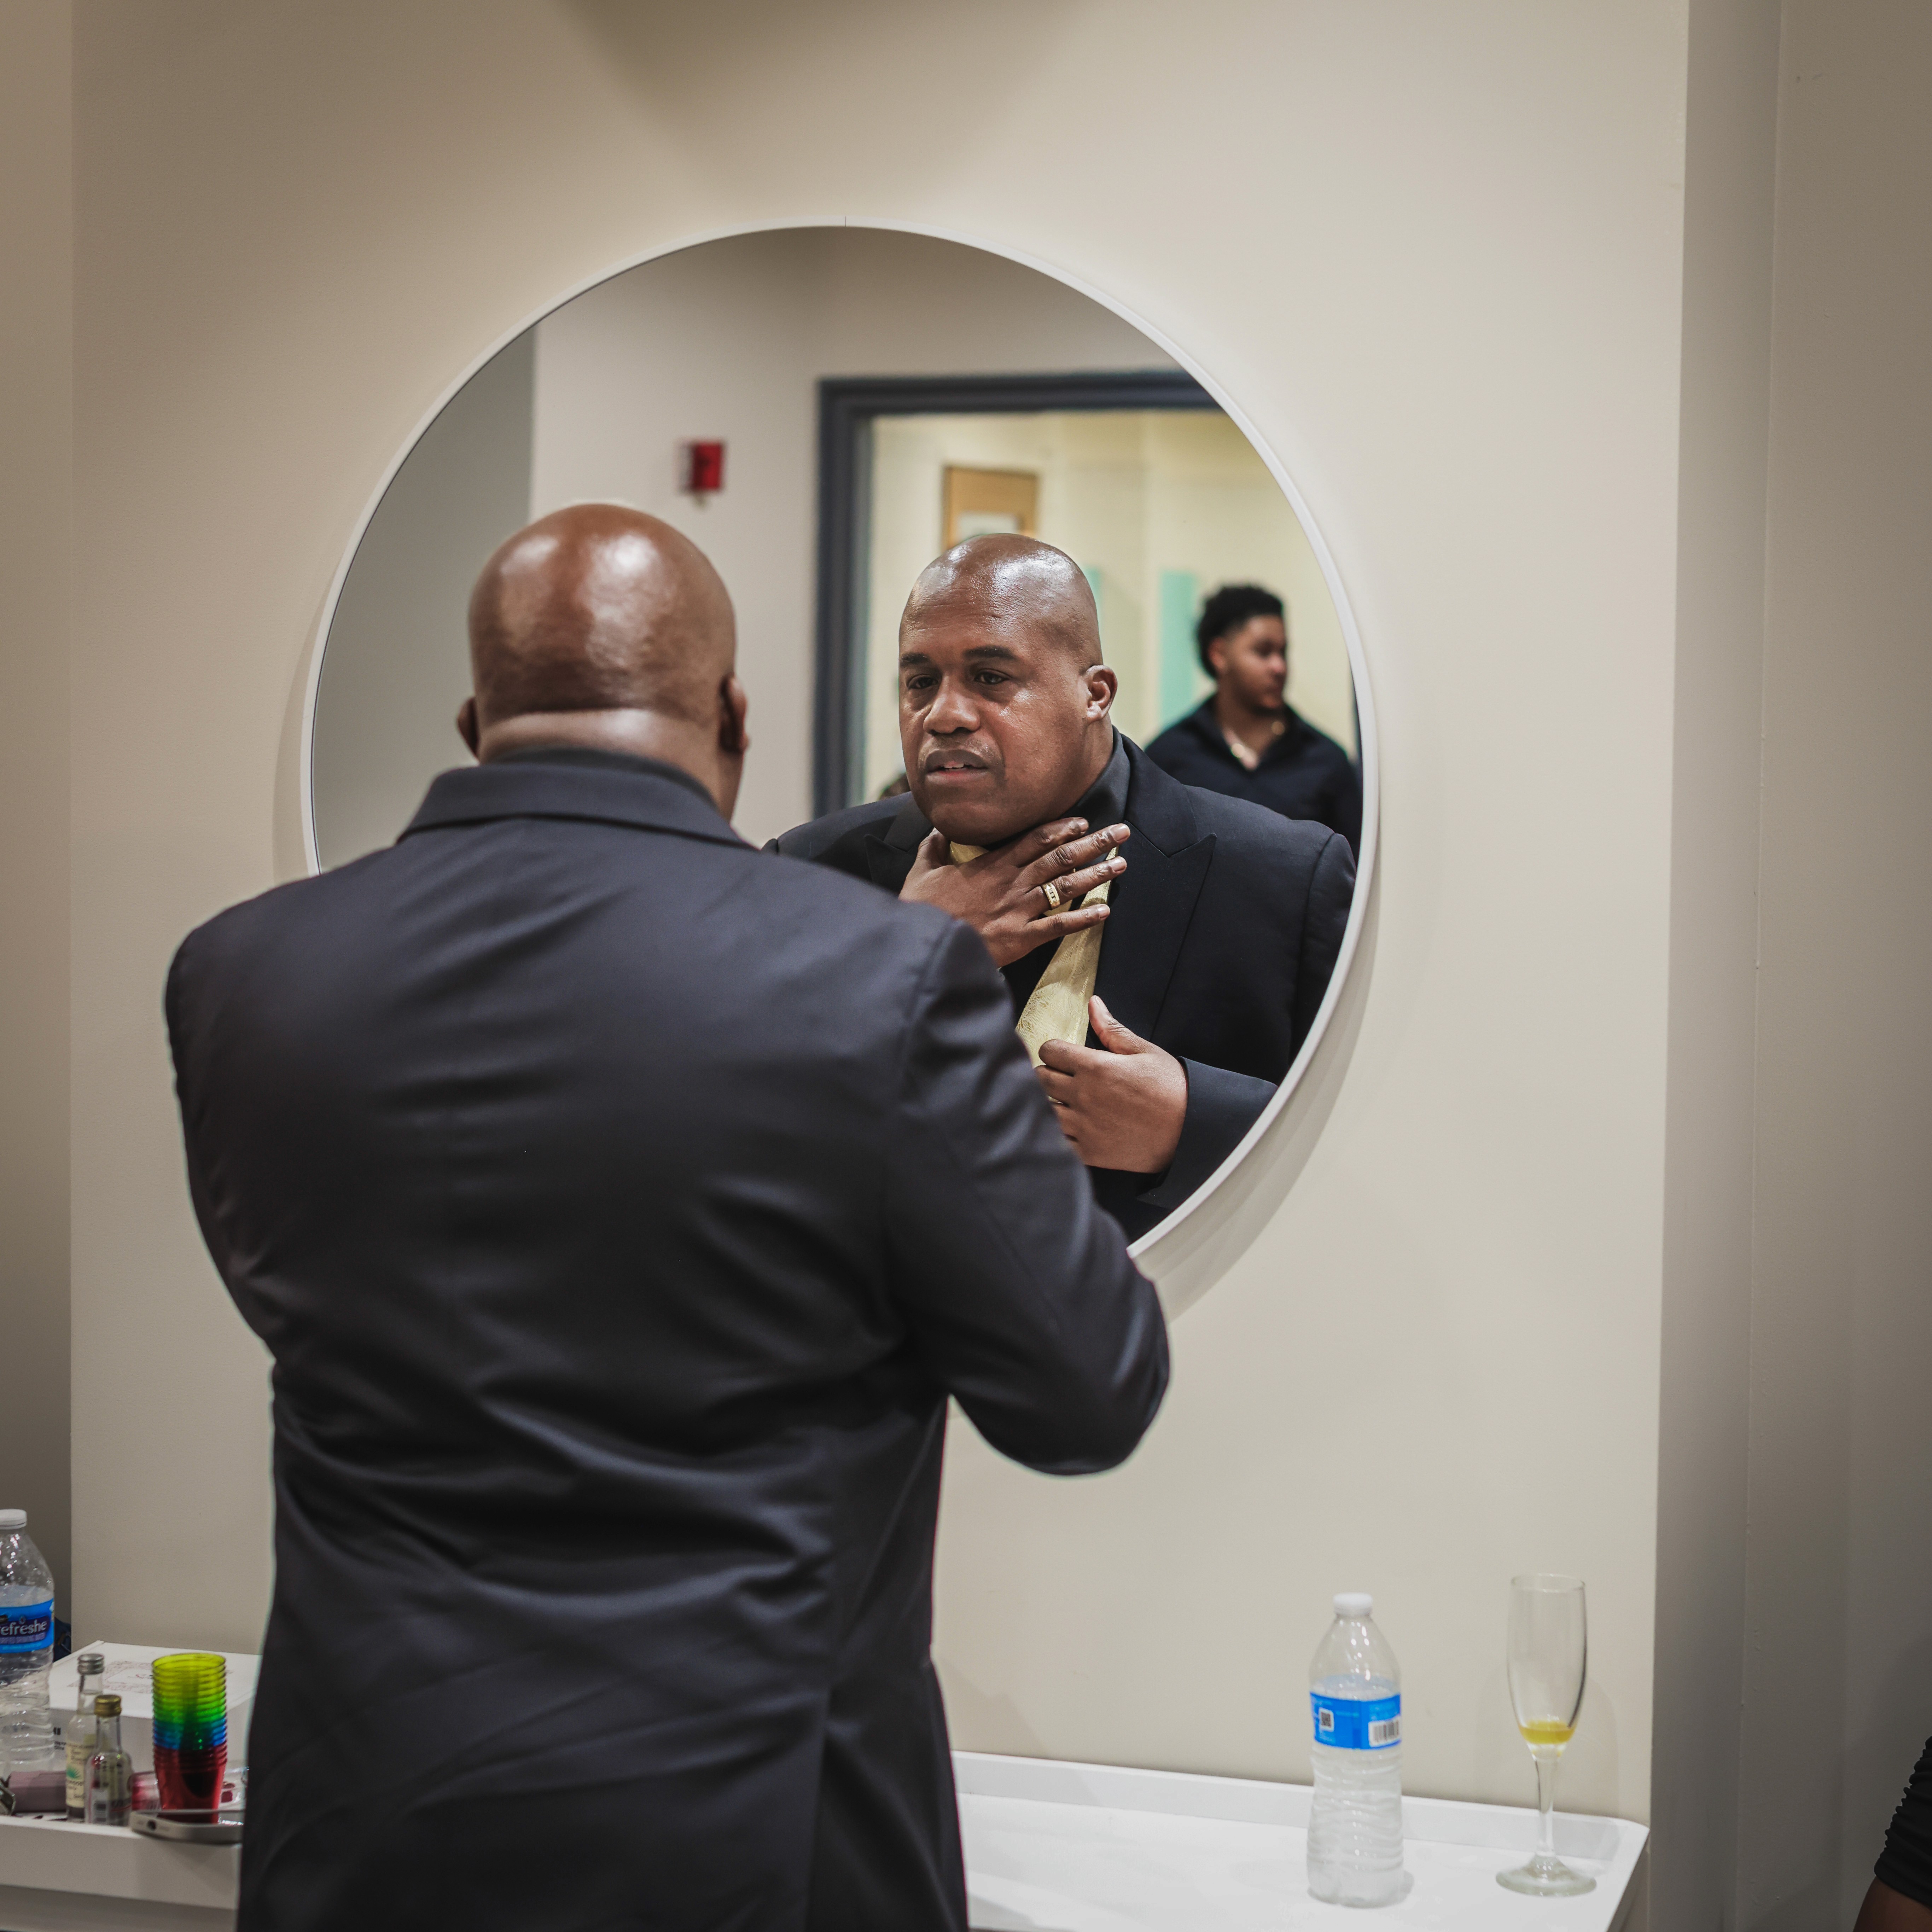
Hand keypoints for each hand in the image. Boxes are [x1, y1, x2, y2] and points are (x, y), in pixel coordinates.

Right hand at [900, 818, 1129, 967]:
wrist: (924, 942)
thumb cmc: (922, 908)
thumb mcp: (923, 871)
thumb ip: (934, 848)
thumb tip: (938, 830)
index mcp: (992, 865)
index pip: (1035, 839)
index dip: (1062, 828)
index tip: (1083, 821)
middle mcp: (1012, 883)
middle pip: (1060, 857)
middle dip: (1093, 842)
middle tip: (1121, 832)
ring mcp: (1018, 910)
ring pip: (1065, 886)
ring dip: (1096, 874)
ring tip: (1121, 864)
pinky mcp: (1021, 938)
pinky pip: (1059, 926)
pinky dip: (1083, 919)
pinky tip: (1105, 910)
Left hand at [1034, 995, 1186, 1173]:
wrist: (1191, 1130)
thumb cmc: (1171, 1089)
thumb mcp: (1145, 1052)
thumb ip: (1112, 1030)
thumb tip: (1093, 1004)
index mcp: (1095, 1067)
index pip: (1049, 1051)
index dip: (1054, 1050)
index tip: (1062, 1055)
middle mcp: (1083, 1095)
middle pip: (1041, 1078)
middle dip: (1048, 1073)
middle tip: (1063, 1077)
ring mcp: (1084, 1126)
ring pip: (1044, 1109)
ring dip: (1049, 1102)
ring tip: (1064, 1102)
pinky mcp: (1089, 1151)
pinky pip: (1056, 1140)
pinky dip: (1058, 1132)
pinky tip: (1070, 1127)